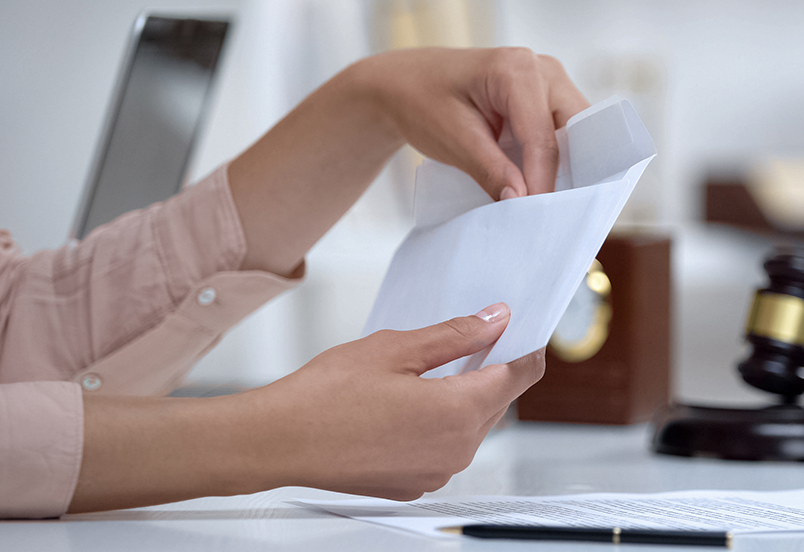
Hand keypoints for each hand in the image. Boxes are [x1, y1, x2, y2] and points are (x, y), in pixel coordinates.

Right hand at [69, 303, 543, 511]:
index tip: (524, 327)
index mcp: (459, 413)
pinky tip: (408, 400)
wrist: (276, 442)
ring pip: (471, 425)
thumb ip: (455, 335)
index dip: (527, 346)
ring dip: (463, 395)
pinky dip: (439, 422)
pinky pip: (444, 446)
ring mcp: (436, 472)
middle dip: (491, 367)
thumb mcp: (396, 347)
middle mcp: (457, 450)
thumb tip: (495, 321)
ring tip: (429, 367)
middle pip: (496, 400)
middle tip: (473, 335)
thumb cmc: (324, 396)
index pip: (519, 375)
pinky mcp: (414, 483)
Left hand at [230, 46, 588, 275]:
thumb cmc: (412, 101)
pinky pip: (555, 143)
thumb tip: (523, 198)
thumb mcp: (446, 136)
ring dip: (564, 176)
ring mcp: (540, 89)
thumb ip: (488, 165)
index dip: (544, 175)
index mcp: (516, 68)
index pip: (544, 130)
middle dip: (570, 175)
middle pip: (573, 131)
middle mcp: (537, 71)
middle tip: (569, 224)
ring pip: (570, 139)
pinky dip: (552, 172)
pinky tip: (544, 206)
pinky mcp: (534, 111)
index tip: (542, 215)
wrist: (390, 87)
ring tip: (560, 222)